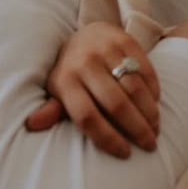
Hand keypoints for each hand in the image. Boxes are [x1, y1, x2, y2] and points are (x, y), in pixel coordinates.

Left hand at [25, 22, 160, 158]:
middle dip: (137, 129)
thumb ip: (51, 110)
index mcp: (65, 81)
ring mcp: (106, 49)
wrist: (85, 35)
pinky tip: (155, 105)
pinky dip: (153, 90)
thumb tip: (31, 125)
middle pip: (116, 104)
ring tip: (155, 128)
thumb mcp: (58, 91)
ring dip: (149, 113)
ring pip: (134, 88)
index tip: (125, 153)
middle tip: (149, 145)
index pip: (87, 117)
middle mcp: (84, 63)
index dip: (108, 139)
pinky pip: (145, 69)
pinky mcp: (125, 39)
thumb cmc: (72, 73)